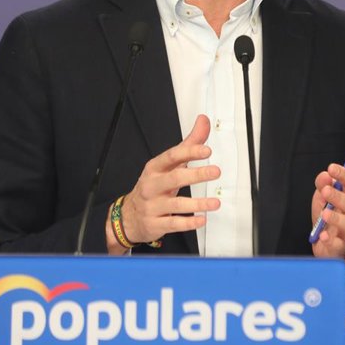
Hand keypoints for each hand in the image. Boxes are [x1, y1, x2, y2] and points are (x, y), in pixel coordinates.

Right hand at [110, 115, 220, 248]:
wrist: (129, 216)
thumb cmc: (154, 186)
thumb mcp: (168, 165)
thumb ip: (188, 144)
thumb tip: (203, 121)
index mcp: (155, 168)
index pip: (172, 156)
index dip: (189, 152)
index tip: (207, 150)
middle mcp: (152, 185)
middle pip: (175, 178)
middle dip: (196, 174)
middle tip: (215, 172)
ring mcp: (152, 205)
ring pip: (175, 204)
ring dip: (197, 203)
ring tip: (215, 202)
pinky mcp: (155, 224)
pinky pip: (172, 224)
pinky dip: (188, 222)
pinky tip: (201, 219)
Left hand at [310, 162, 344, 259]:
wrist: (327, 244)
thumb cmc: (327, 217)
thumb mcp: (322, 198)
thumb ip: (323, 185)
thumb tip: (325, 175)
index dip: (344, 175)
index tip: (332, 168)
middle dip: (339, 196)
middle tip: (325, 190)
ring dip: (336, 217)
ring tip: (324, 213)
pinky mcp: (341, 246)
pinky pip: (337, 243)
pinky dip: (330, 239)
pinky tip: (323, 235)